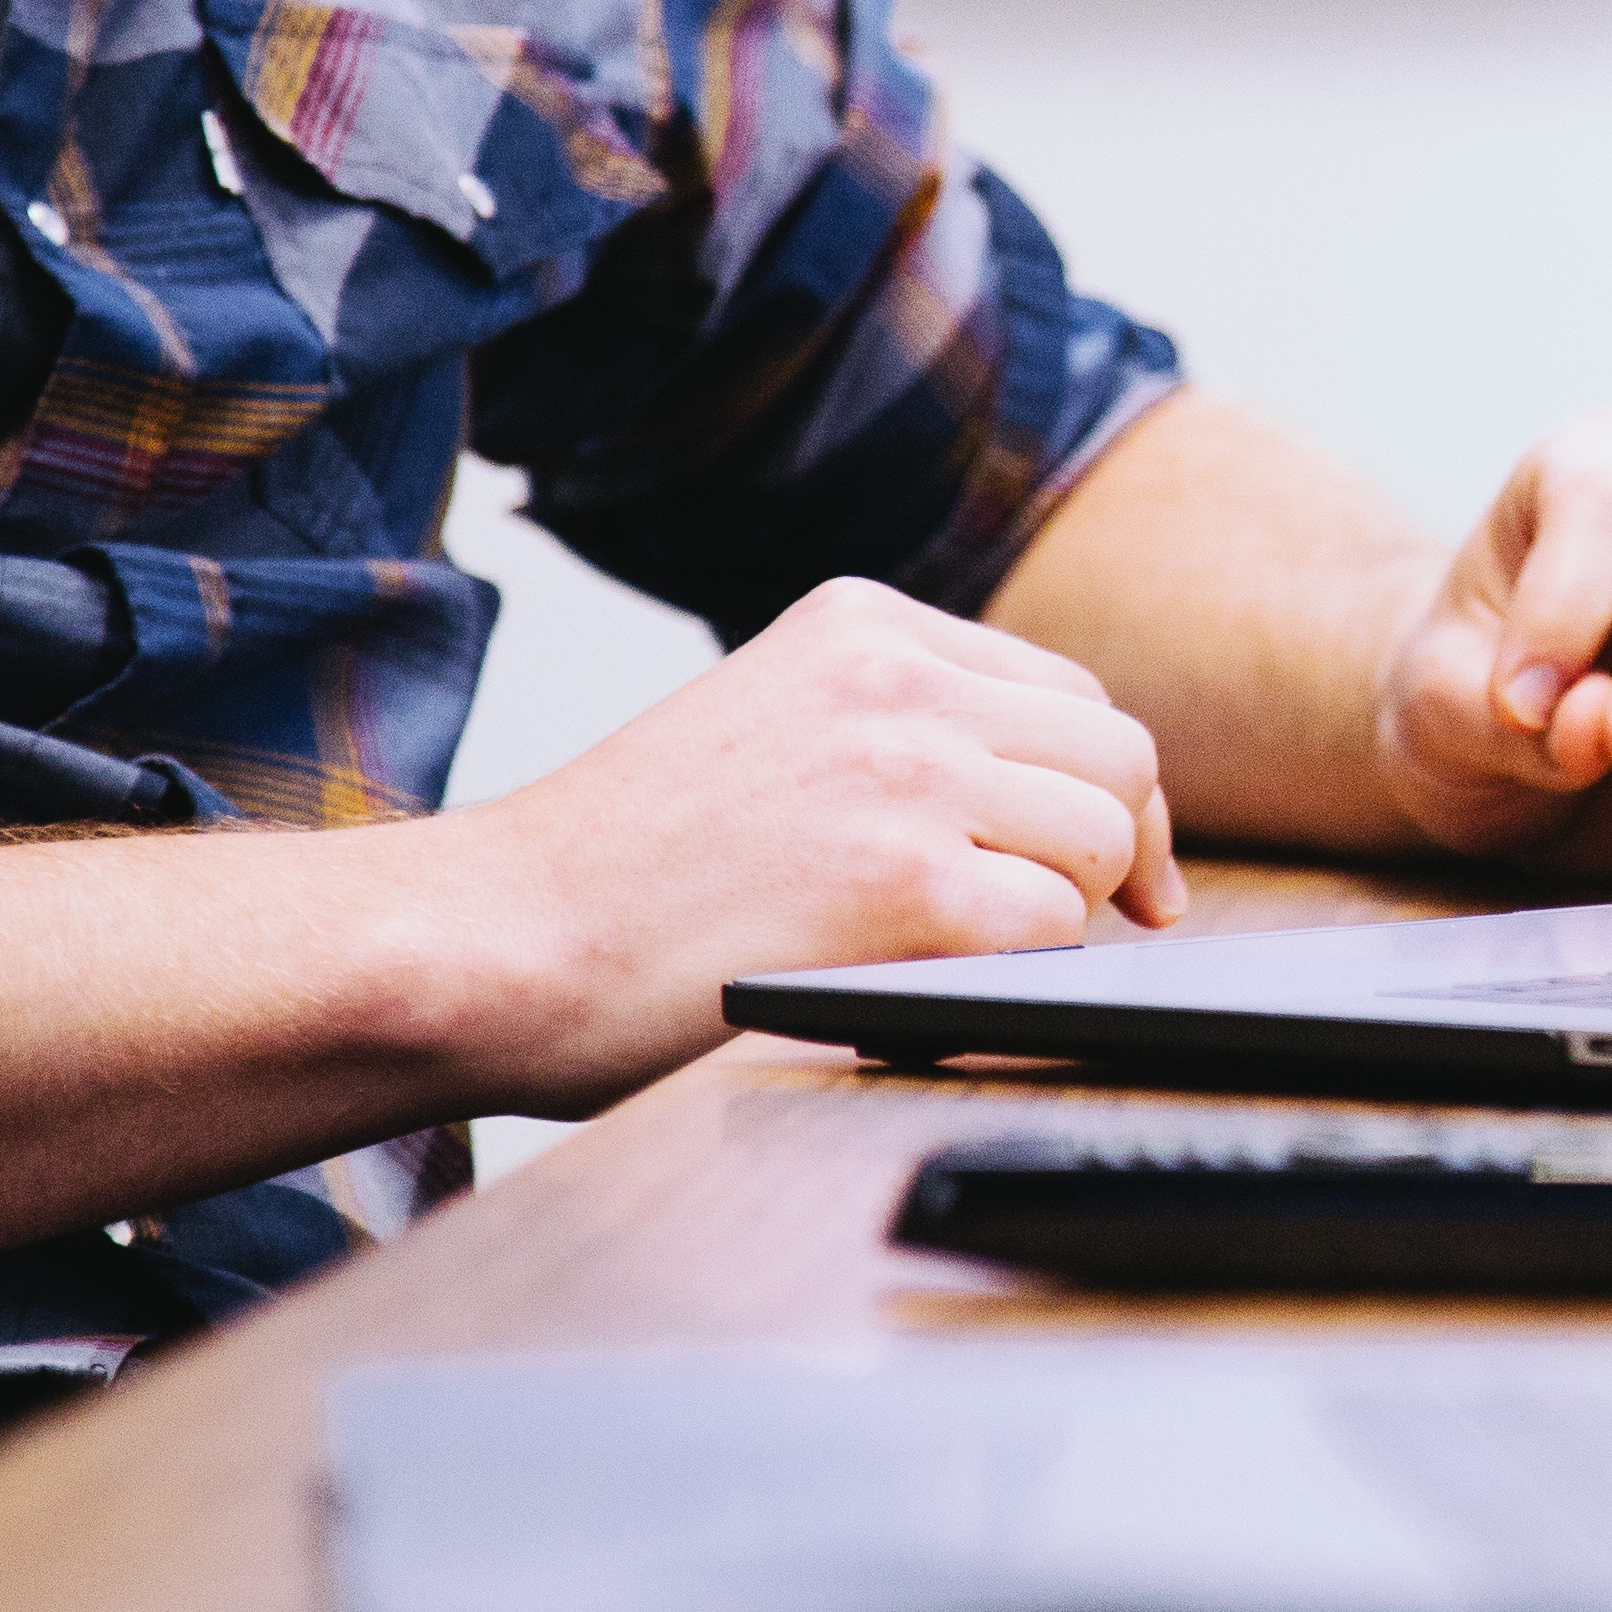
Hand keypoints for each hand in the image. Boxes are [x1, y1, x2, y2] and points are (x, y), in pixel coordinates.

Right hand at [428, 576, 1180, 1109]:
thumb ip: (898, 732)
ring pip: (1102, 840)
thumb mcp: (768, 727)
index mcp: (863, 624)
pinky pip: (1054, 929)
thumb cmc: (622, 870)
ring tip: (964, 954)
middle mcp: (895, 678)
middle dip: (1114, 851)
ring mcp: (906, 775)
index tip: (1111, 866)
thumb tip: (1064, 806)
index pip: (1069, 692)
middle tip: (1087, 923)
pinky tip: (937, 987)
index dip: (1102, 789)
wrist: (496, 936)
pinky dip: (1021, 974)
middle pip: (1116, 756)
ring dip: (1063, 915)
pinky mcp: (907, 885)